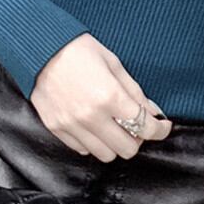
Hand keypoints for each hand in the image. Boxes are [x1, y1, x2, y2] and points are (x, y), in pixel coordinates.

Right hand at [30, 33, 172, 161]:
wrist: (41, 48)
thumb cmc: (80, 50)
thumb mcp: (114, 64)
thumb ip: (135, 92)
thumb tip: (152, 112)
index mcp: (110, 96)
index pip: (144, 127)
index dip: (160, 130)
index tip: (163, 126)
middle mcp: (91, 116)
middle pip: (126, 149)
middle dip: (138, 139)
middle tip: (138, 126)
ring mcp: (72, 125)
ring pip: (105, 155)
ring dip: (115, 144)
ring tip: (116, 127)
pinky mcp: (56, 128)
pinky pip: (82, 149)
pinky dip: (93, 143)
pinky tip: (95, 126)